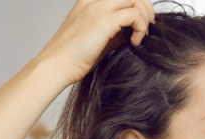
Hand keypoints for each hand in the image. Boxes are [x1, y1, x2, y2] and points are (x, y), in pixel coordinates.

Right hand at [35, 0, 155, 85]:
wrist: (56, 66)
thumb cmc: (73, 57)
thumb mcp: (98, 39)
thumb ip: (115, 31)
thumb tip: (133, 32)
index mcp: (89, 1)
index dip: (135, 5)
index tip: (141, 22)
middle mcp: (93, 0)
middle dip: (145, 8)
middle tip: (148, 27)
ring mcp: (98, 8)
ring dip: (144, 17)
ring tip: (141, 36)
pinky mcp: (104, 21)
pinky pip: (134, 16)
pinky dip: (141, 29)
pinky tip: (134, 43)